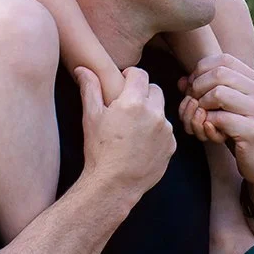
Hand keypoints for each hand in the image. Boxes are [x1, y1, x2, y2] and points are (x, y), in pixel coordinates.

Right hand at [76, 66, 174, 195]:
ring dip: (150, 113)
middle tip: (128, 105)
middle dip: (143, 93)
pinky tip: (141, 143)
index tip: (124, 82)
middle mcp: (154, 113)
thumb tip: (82, 69)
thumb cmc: (99, 151)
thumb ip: (90, 89)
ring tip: (132, 128)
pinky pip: (165, 131)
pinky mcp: (171, 145)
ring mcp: (165, 130)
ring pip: (161, 111)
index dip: (130, 75)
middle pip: (154, 90)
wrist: (114, 185)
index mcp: (134, 102)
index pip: (140, 74)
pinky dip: (156, 132)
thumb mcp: (91, 117)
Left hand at [179, 54, 253, 195]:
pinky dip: (208, 127)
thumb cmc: (242, 135)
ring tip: (203, 122)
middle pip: (218, 73)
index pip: (223, 59)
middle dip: (197, 89)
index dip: (201, 72)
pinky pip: (219, 119)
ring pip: (217, 93)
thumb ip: (208, 92)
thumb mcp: (227, 110)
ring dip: (201, 108)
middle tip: (194, 108)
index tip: (193, 90)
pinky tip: (212, 135)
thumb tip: (182, 80)